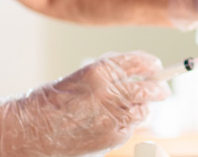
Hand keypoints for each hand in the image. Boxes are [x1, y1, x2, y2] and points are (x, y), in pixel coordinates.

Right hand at [0, 51, 169, 156]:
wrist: (34, 128)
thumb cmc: (54, 100)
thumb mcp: (83, 76)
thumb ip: (110, 72)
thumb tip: (141, 72)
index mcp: (99, 71)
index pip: (138, 62)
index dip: (151, 64)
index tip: (157, 66)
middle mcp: (109, 92)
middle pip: (149, 88)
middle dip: (159, 88)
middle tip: (163, 90)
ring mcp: (112, 116)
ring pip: (142, 110)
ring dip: (141, 107)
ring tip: (128, 107)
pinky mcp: (112, 135)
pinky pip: (131, 127)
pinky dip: (128, 123)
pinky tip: (114, 122)